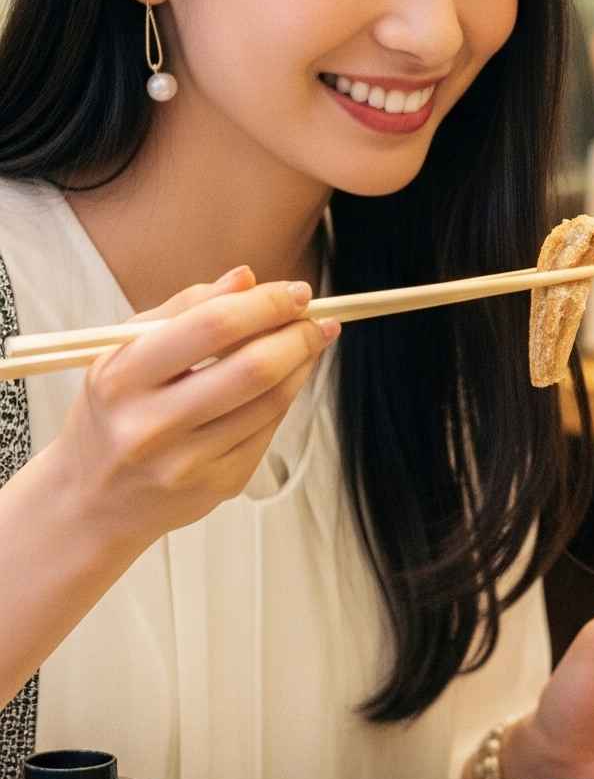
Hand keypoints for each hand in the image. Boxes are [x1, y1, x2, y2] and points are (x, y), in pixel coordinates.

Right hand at [42, 267, 336, 559]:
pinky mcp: (219, 485)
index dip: (266, 304)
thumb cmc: (114, 410)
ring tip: (309, 342)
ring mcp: (188, 462)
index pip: (212, 327)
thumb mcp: (124, 352)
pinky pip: (270, 430)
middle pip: (254, 368)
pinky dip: (286, 396)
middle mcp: (152, 426)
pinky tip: (287, 379)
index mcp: (122, 379)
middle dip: (298, 335)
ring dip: (302, 363)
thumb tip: (248, 278)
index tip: (297, 292)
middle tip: (316, 319)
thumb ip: (185, 308)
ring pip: (272, 400)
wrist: (91, 500)